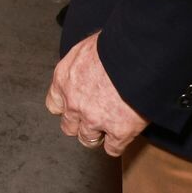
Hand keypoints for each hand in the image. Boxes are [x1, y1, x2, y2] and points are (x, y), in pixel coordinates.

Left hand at [45, 32, 148, 156]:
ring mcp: (95, 119)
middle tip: (93, 118)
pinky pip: (112, 149)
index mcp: (64, 80)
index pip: (55, 105)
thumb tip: (85, 66)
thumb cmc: (114, 44)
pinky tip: (122, 136)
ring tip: (107, 128)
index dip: (66, 107)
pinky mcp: (119, 131)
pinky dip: (117, 144)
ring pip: (87, 140)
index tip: (75, 106)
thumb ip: (80, 65)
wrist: (136, 54)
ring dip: (96, 135)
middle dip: (80, 124)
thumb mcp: (86, 48)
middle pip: (68, 126)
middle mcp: (74, 103)